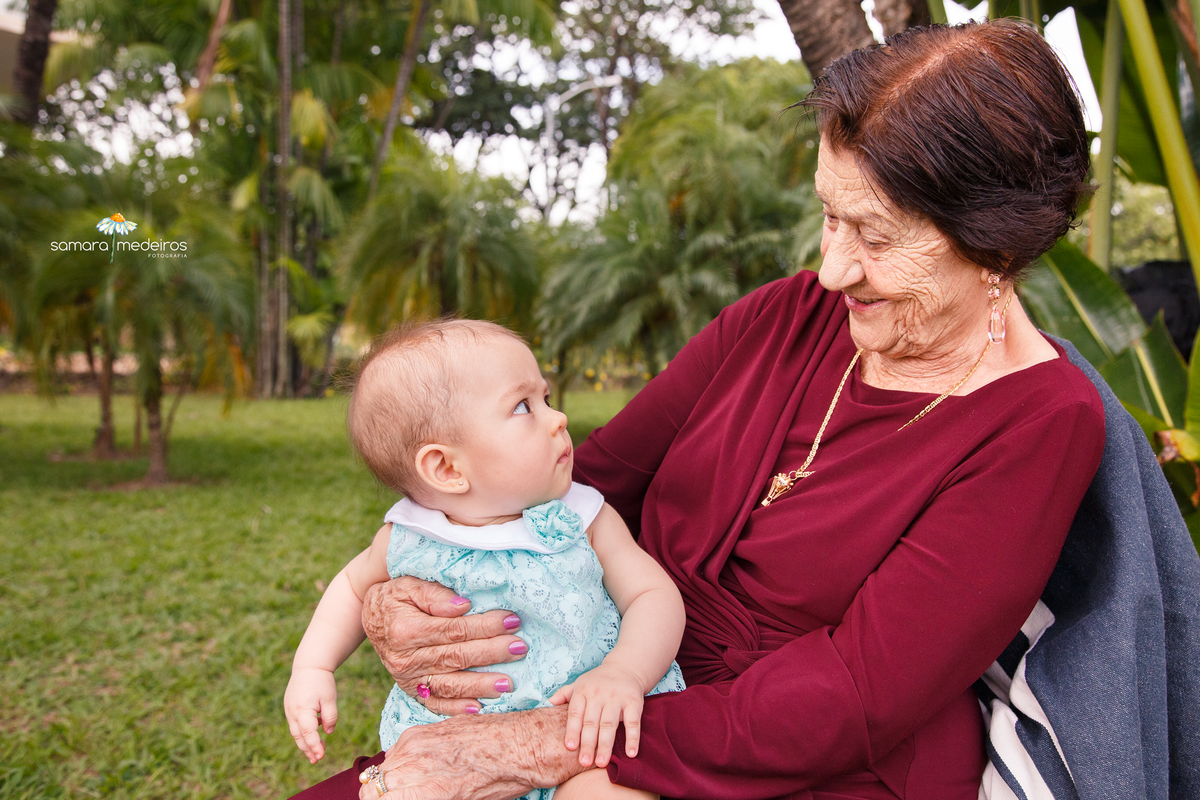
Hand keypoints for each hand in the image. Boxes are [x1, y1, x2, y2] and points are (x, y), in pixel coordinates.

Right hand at [284, 667, 337, 763]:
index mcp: (303, 710)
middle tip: (317, 760)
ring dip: (305, 743)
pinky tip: (314, 735)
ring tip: (316, 753)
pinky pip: (295, 725)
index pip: (308, 734)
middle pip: (299, 737)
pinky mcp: (289, 708)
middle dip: (308, 749)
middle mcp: (293, 712)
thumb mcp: (330, 699)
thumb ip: (330, 717)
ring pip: (295, 732)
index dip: (315, 746)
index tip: (321, 756)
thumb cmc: (322, 682)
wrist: (308, 666)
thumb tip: (328, 733)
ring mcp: (289, 711)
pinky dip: (303, 733)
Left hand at [357, 708, 583, 799]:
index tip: (399, 794)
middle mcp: (410, 752)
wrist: (522, 744)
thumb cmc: (495, 741)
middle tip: (408, 798)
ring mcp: (419, 772)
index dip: (387, 786)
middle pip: (373, 785)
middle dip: (385, 797)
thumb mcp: (452, 735)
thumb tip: (411, 769)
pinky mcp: (433, 793)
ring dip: (394, 798)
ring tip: (419, 798)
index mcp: (413, 737)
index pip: (381, 770)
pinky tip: (433, 799)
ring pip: (379, 795)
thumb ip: (425, 751)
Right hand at [361, 576, 529, 715]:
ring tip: (508, 683)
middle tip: (519, 648)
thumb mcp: (408, 585)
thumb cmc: (396, 597)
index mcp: (405, 630)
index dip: (484, 626)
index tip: (511, 620)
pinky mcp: (411, 691)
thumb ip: (434, 594)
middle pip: (455, 657)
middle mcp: (405, 659)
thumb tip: (463, 606)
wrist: (372, 618)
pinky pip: (435, 704)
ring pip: (449, 684)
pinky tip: (479, 708)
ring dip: (481, 685)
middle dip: (491, 653)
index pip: (453, 630)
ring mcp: (407, 679)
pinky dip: (457, 709)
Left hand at [550, 663, 644, 766]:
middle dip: (587, 743)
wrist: (625, 668)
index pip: (575, 713)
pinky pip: (633, 722)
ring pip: (609, 724)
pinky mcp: (634, 702)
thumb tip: (548, 704)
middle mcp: (598, 694)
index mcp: (583, 691)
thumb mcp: (579, 684)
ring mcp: (616, 698)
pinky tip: (630, 753)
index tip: (570, 747)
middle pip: (591, 722)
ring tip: (601, 763)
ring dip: (605, 745)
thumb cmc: (598, 681)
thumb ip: (564, 695)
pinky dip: (632, 738)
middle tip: (584, 762)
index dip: (572, 730)